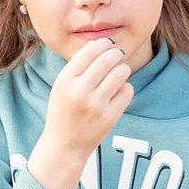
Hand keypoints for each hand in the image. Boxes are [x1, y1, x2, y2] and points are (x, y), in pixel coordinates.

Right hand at [44, 38, 132, 155]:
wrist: (64, 145)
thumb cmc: (64, 111)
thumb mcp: (62, 86)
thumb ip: (77, 66)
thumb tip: (100, 44)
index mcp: (65, 80)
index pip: (89, 51)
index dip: (102, 44)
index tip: (108, 44)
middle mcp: (80, 91)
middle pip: (107, 59)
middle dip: (116, 53)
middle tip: (118, 54)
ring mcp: (96, 104)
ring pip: (120, 73)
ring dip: (123, 68)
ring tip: (120, 72)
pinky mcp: (109, 116)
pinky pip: (127, 91)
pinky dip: (126, 88)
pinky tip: (119, 90)